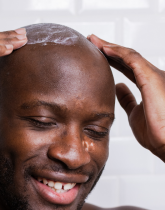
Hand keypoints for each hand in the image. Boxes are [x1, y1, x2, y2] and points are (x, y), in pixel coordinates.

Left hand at [88, 34, 164, 161]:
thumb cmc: (155, 131)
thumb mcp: (134, 112)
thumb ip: (127, 98)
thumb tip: (118, 87)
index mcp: (148, 83)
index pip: (127, 66)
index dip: (112, 59)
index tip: (96, 54)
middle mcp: (151, 76)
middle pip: (126, 57)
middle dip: (108, 48)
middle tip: (91, 42)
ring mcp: (153, 75)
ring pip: (128, 55)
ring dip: (109, 46)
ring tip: (93, 40)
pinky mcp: (151, 77)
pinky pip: (132, 60)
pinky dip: (117, 53)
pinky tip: (104, 48)